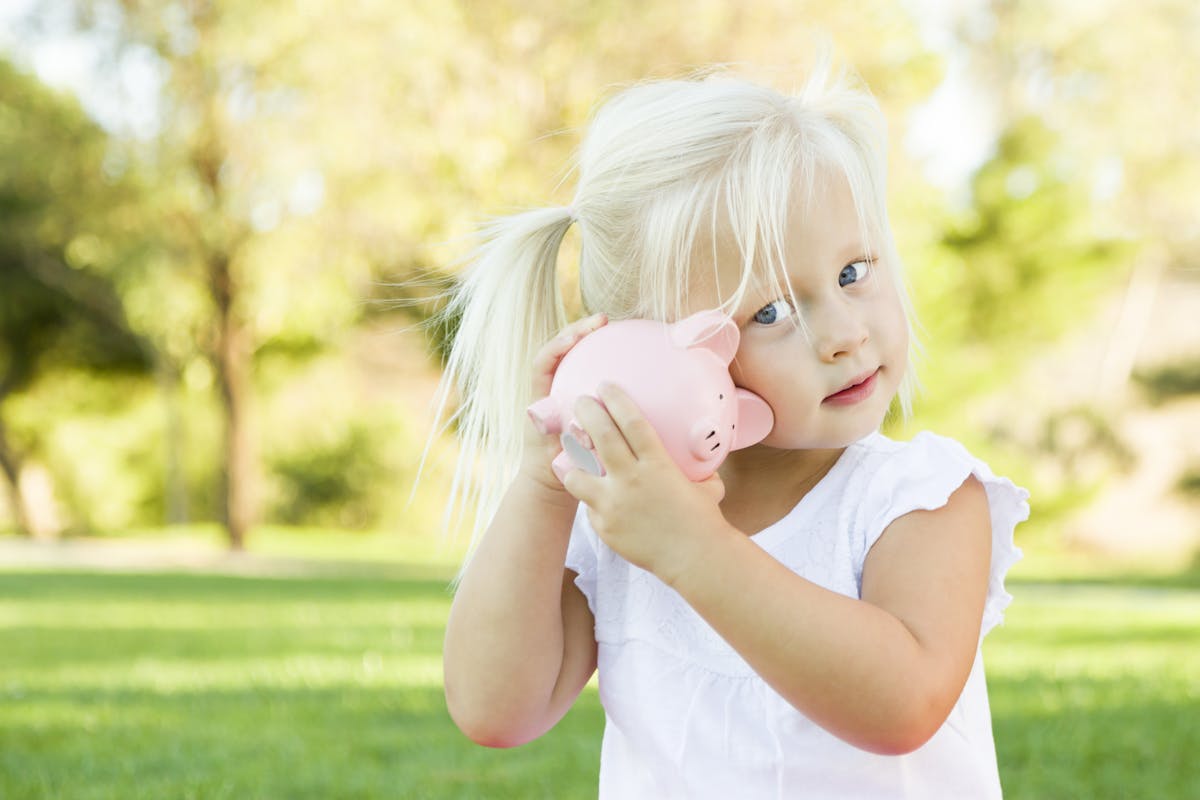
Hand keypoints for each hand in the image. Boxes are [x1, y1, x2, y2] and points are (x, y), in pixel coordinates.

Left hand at [519, 312, 607, 493]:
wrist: (553, 482)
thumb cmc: (556, 471)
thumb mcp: (559, 457)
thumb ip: (567, 444)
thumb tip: (577, 427)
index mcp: (541, 399)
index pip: (543, 362)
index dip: (557, 346)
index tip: (575, 338)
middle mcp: (550, 390)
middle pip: (560, 349)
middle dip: (579, 329)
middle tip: (603, 320)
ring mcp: (563, 390)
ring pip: (575, 355)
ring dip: (591, 338)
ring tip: (613, 326)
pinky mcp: (577, 396)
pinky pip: (589, 369)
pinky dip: (604, 358)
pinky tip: (628, 357)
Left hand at [560, 382, 729, 582]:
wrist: (695, 558)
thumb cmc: (703, 520)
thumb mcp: (703, 484)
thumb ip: (692, 467)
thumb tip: (697, 454)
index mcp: (657, 463)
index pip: (630, 421)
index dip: (614, 399)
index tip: (604, 386)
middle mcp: (631, 479)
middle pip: (600, 436)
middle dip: (586, 412)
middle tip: (580, 401)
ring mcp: (613, 503)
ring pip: (577, 473)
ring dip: (572, 459)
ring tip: (569, 452)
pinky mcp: (603, 525)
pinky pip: (589, 505)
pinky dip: (590, 498)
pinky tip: (593, 495)